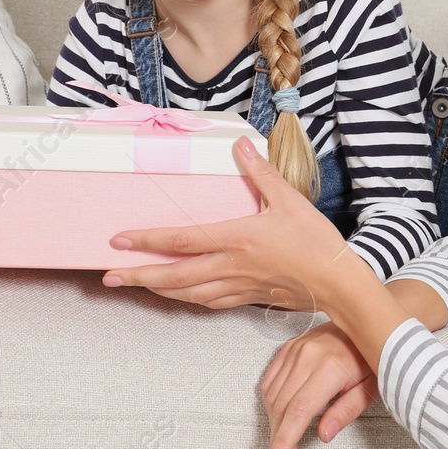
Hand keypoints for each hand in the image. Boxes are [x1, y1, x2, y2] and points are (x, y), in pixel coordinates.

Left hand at [104, 135, 371, 312]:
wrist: (338, 282)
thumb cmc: (315, 241)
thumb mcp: (289, 200)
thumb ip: (260, 173)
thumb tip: (240, 146)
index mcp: (236, 238)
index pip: (180, 240)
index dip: (146, 241)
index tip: (119, 240)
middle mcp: (230, 266)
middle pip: (173, 276)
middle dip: (138, 276)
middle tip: (109, 277)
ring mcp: (236, 286)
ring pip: (186, 293)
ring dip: (157, 290)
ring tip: (135, 286)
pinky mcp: (247, 298)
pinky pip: (207, 302)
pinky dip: (186, 299)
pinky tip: (178, 296)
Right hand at [259, 321, 377, 448]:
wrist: (369, 321)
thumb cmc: (372, 357)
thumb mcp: (371, 387)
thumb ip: (347, 411)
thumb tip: (324, 435)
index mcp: (331, 366)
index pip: (300, 411)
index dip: (285, 441)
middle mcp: (308, 355)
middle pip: (281, 407)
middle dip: (277, 441)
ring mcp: (296, 349)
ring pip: (272, 396)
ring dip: (274, 426)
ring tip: (286, 447)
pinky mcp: (289, 347)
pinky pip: (269, 380)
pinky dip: (270, 404)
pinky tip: (280, 420)